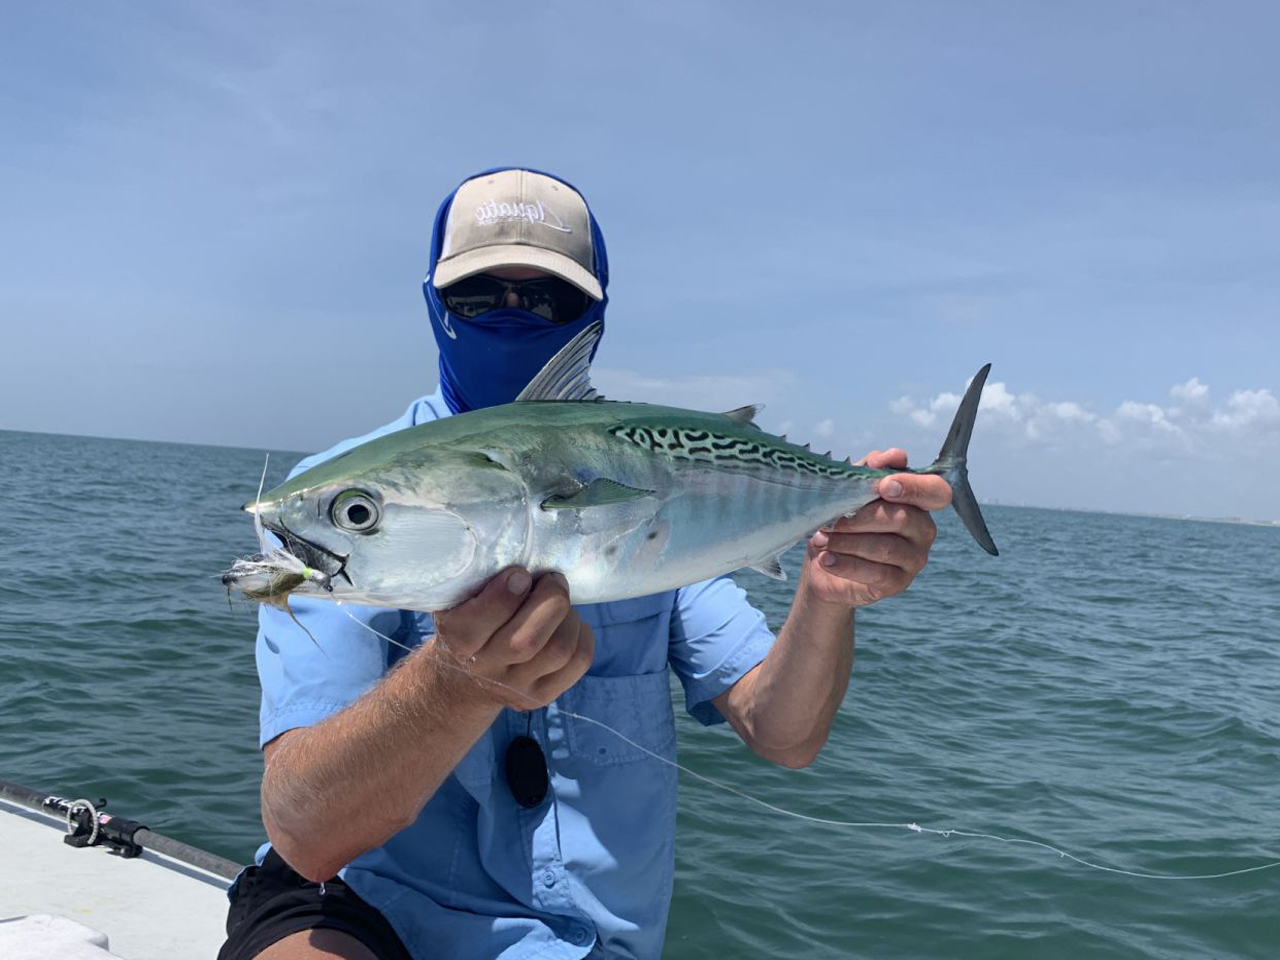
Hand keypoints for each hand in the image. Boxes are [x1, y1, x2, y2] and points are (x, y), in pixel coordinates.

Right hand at [429, 569, 593, 709]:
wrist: (463, 680)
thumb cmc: (468, 623)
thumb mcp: (458, 601)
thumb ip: (481, 581)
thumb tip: (526, 556)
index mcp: (457, 640)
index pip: (481, 622)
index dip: (506, 593)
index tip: (519, 574)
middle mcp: (485, 669)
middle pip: (527, 641)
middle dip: (550, 599)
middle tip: (552, 580)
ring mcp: (515, 688)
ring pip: (559, 650)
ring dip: (568, 616)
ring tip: (557, 603)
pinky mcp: (541, 696)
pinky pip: (578, 662)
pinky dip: (582, 634)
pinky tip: (567, 624)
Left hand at [801, 448, 951, 607]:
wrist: (824, 562)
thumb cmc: (842, 520)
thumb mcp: (850, 489)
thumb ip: (871, 470)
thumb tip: (898, 455)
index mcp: (917, 503)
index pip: (937, 492)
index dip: (915, 487)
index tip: (884, 487)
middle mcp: (923, 530)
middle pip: (903, 519)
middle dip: (862, 517)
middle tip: (832, 519)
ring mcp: (915, 559)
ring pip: (886, 547)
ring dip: (848, 541)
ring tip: (821, 539)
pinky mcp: (899, 583)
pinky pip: (876, 573)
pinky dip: (846, 564)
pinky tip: (826, 559)